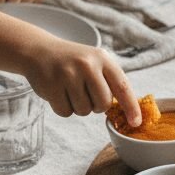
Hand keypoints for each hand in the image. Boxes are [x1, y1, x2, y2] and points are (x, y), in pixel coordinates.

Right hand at [20, 38, 140, 124]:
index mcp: (103, 59)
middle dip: (97, 106)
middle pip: (103, 104)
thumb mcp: (95, 62)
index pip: (122, 87)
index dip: (131, 107)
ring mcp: (67, 75)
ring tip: (70, 90)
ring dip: (79, 107)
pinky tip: (59, 93)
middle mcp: (87, 65)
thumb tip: (127, 111)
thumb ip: (110, 82)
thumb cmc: (73, 62)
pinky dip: (63, 108)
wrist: (39, 51)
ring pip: (84, 111)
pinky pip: (65, 112)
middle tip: (86, 94)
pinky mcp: (50, 86)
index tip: (136, 123)